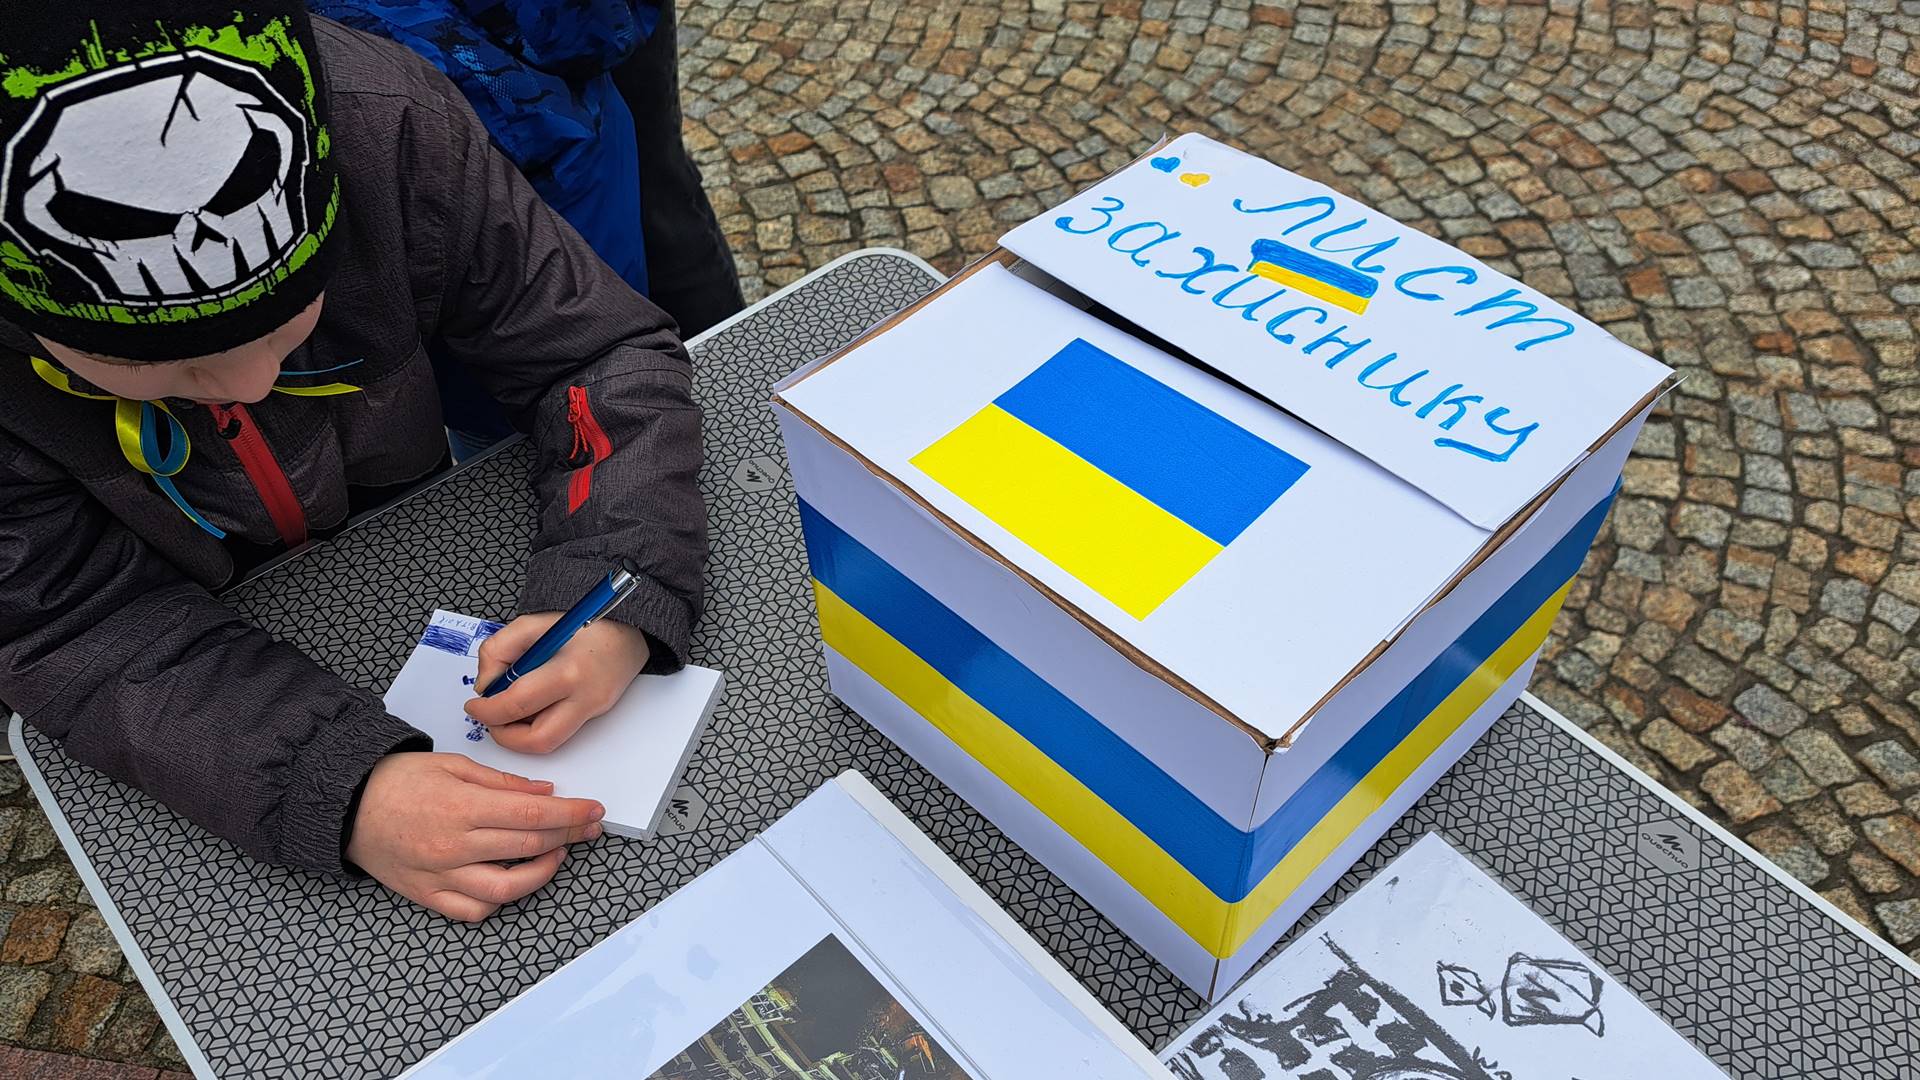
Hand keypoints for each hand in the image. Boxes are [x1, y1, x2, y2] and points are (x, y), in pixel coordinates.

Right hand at [346, 753, 603, 921]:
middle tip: (588, 828)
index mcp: (462, 808)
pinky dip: (499, 901)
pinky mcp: (428, 895)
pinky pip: (473, 910)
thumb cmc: (397, 779)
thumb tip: (545, 791)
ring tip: (556, 854)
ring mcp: (441, 876)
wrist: (344, 805)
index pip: (534, 814)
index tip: (595, 810)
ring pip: (507, 889)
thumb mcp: (453, 765)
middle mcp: (454, 847)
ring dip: (542, 873)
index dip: (571, 814)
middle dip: (568, 837)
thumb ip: (502, 783)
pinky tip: (513, 880)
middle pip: (529, 848)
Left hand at [464, 614, 650, 753]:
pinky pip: (560, 732)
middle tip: (490, 720)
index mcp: (567, 670)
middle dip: (504, 736)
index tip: (474, 705)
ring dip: (520, 735)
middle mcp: (584, 697)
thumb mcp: (532, 624)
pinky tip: (533, 705)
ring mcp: (593, 710)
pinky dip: (537, 725)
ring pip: (549, 743)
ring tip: (510, 711)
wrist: (628, 629)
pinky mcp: (596, 715)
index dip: (487, 710)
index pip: (518, 703)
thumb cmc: (583, 624)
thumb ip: (499, 651)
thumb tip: (486, 686)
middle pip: (537, 740)